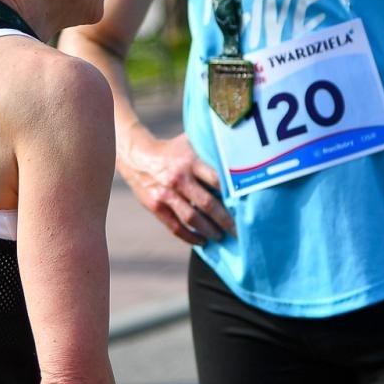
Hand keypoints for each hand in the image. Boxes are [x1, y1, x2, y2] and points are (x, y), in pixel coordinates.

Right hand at [116, 128, 234, 244]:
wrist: (137, 156)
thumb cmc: (172, 151)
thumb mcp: (189, 142)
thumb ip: (210, 149)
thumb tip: (239, 152)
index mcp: (190, 161)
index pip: (217, 179)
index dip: (233, 194)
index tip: (246, 205)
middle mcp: (179, 178)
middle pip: (207, 203)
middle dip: (225, 220)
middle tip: (239, 230)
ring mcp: (166, 193)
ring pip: (192, 218)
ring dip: (209, 231)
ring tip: (221, 236)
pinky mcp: (156, 206)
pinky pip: (175, 227)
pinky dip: (190, 237)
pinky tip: (202, 241)